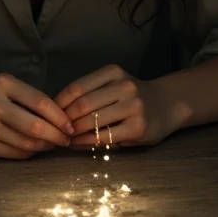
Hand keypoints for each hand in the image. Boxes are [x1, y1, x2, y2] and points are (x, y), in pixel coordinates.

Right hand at [0, 73, 74, 158]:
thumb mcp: (0, 85)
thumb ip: (26, 97)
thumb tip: (59, 118)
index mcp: (1, 83)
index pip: (40, 101)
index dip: (59, 117)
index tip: (70, 126)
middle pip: (35, 125)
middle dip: (56, 136)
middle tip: (66, 140)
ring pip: (25, 143)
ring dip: (43, 146)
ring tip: (51, 145)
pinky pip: (12, 153)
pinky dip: (27, 153)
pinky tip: (32, 150)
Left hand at [53, 64, 178, 148]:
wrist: (167, 105)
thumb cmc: (132, 96)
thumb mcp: (113, 84)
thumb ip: (90, 93)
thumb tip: (57, 110)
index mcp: (113, 72)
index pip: (77, 87)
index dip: (59, 103)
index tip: (50, 114)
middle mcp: (124, 86)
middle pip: (83, 105)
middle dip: (65, 120)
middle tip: (55, 129)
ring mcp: (133, 107)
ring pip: (92, 121)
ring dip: (74, 132)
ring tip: (64, 138)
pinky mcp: (138, 128)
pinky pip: (104, 137)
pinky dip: (87, 142)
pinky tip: (79, 144)